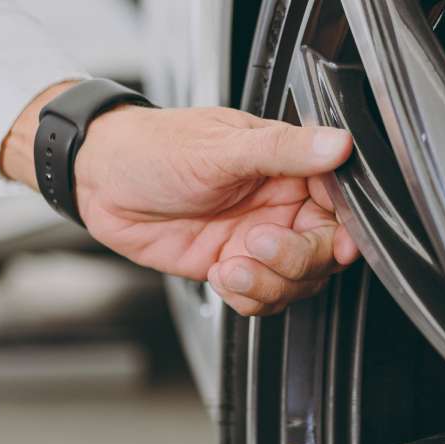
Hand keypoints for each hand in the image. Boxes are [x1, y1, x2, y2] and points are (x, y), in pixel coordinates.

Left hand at [1, 83, 359, 315]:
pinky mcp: (234, 267)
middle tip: (258, 245)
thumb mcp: (223, 145)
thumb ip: (286, 150)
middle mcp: (280, 206)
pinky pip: (263, 298)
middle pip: (324, 252)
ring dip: (268, 283)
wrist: (100, 181)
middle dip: (296, 260)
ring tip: (231, 265)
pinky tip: (219, 274)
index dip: (344, 230)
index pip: (341, 204)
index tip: (338, 244)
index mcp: (289, 168)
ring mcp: (257, 240)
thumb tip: (338, 143)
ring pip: (297, 282)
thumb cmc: (155, 148)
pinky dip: (247, 297)